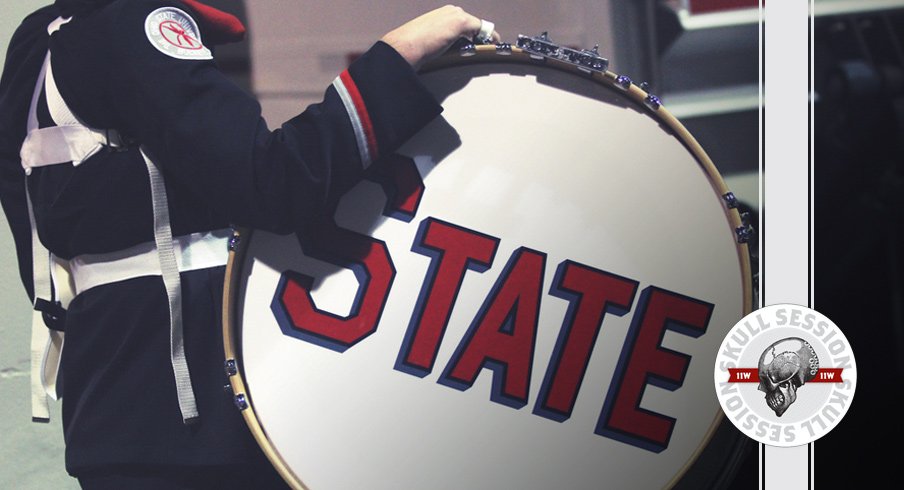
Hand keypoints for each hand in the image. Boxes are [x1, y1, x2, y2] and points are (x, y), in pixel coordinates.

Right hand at [381, 5, 500, 68]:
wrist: (405, 46)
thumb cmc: (410, 46)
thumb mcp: (426, 40)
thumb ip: (437, 41)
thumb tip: (441, 52)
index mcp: (440, 14)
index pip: (461, 22)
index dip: (471, 32)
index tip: (476, 41)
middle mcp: (449, 11)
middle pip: (471, 22)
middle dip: (479, 34)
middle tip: (485, 45)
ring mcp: (455, 15)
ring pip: (477, 25)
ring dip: (484, 36)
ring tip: (490, 46)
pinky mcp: (460, 22)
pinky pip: (482, 28)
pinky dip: (489, 36)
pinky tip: (494, 43)